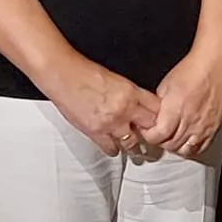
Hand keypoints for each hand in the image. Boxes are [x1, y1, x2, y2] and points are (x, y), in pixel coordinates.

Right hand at [40, 54, 160, 156]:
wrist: (61, 72)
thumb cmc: (84, 72)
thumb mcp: (115, 79)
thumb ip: (130, 94)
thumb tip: (141, 107)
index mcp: (131, 92)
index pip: (158, 109)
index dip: (160, 117)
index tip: (160, 122)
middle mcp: (125, 109)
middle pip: (151, 129)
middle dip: (152, 133)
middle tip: (151, 138)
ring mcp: (111, 123)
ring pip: (134, 144)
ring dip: (135, 146)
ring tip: (136, 148)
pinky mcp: (96, 132)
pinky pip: (112, 149)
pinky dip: (114, 149)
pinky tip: (114, 146)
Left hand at [139, 45, 221, 157]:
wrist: (213, 68)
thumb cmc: (190, 72)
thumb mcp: (165, 86)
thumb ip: (159, 105)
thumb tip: (155, 117)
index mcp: (175, 110)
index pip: (158, 135)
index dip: (149, 136)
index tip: (147, 131)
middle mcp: (189, 122)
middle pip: (171, 145)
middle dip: (160, 142)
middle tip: (157, 135)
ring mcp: (202, 128)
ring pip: (185, 150)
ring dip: (175, 147)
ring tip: (171, 139)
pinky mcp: (213, 129)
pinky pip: (200, 148)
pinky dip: (191, 149)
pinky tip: (186, 142)